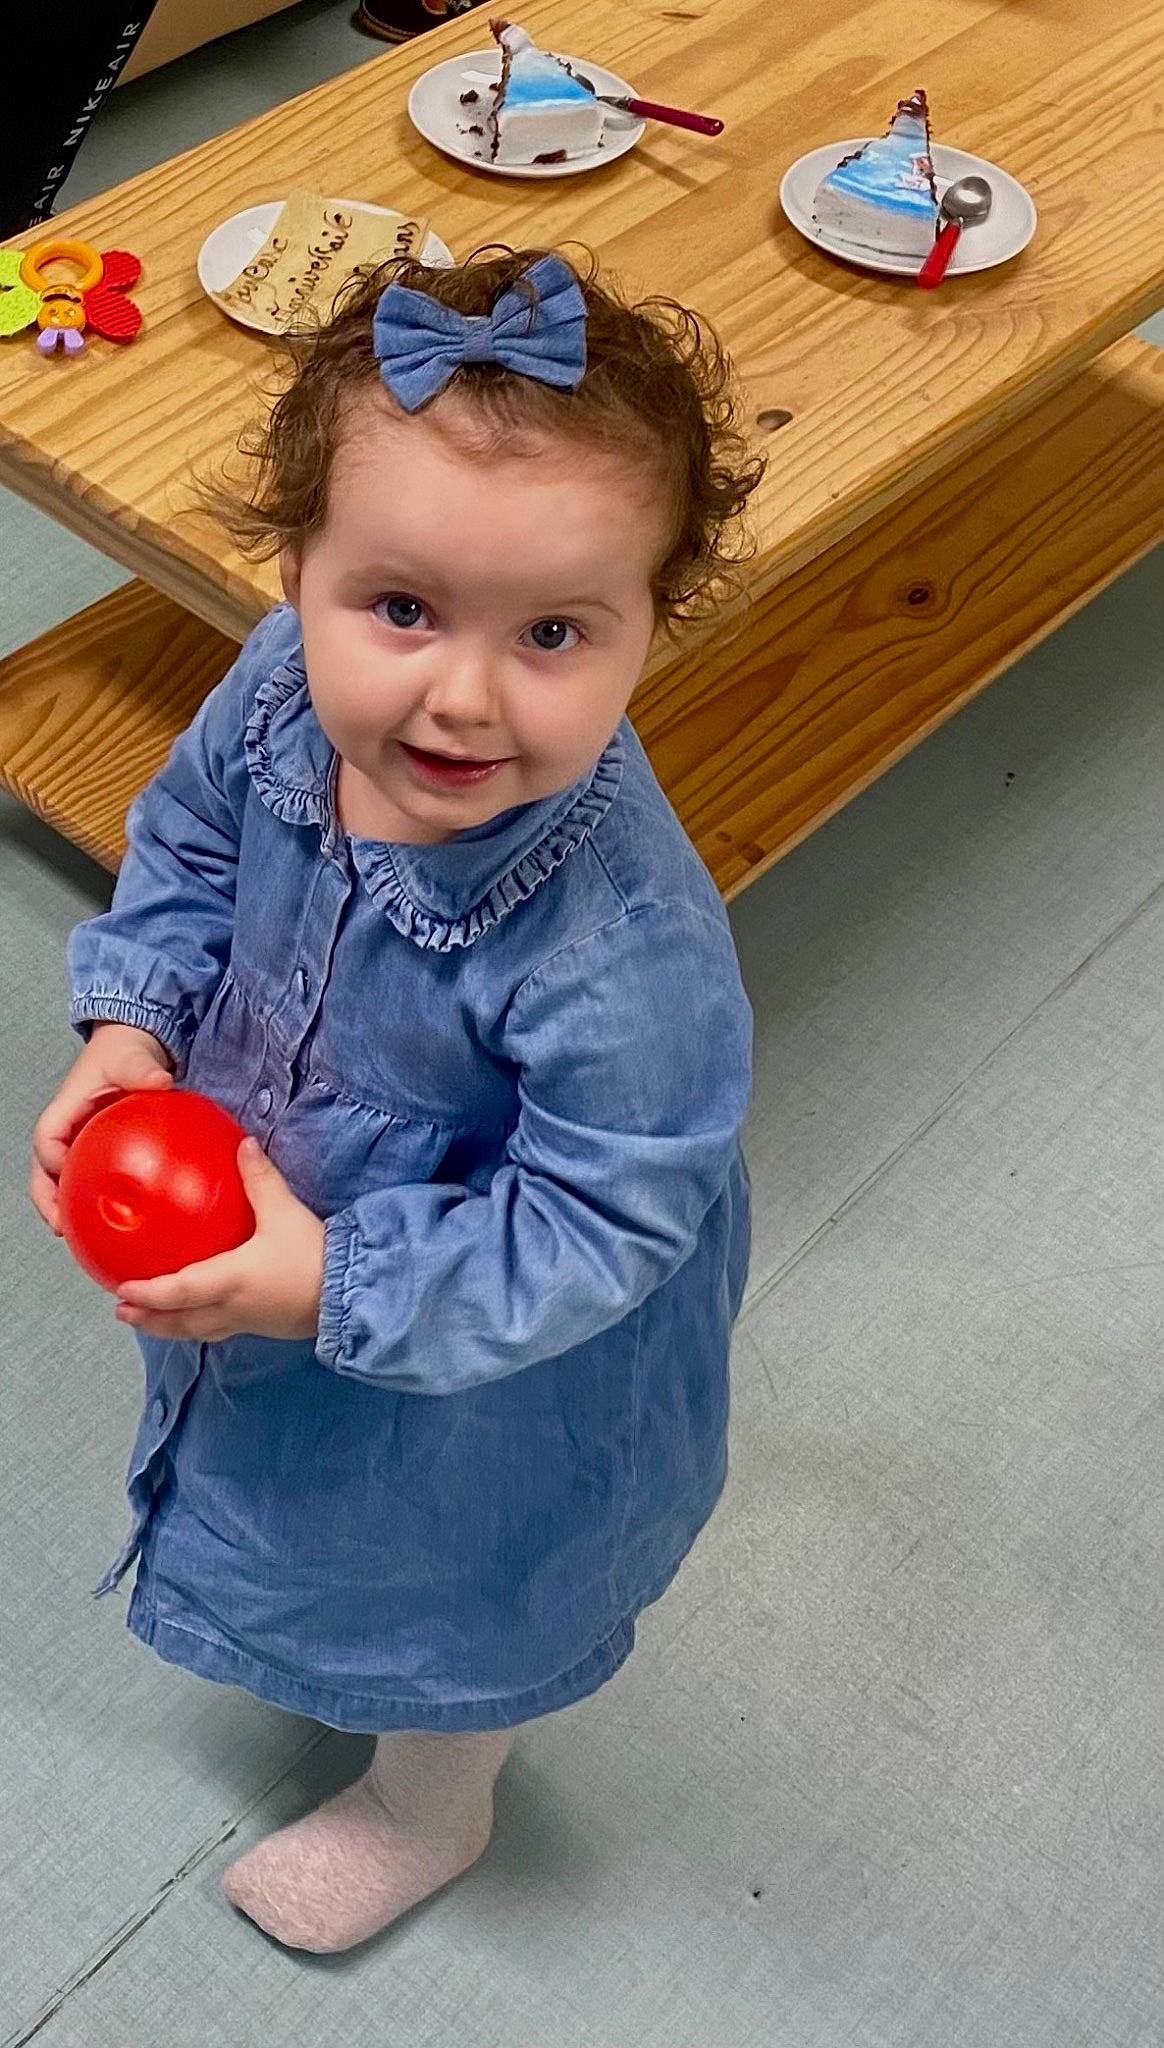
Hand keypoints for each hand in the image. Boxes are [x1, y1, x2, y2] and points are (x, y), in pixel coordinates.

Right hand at [31, 1023, 173, 1234]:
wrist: (131, 1050)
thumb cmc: (121, 1053)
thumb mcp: (130, 1058)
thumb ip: (141, 1070)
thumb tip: (160, 1082)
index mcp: (64, 1111)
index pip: (47, 1140)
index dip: (51, 1162)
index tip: (67, 1177)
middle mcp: (66, 1133)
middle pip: (43, 1173)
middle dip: (48, 1202)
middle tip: (62, 1227)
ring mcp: (78, 1146)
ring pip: (61, 1183)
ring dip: (66, 1209)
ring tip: (80, 1237)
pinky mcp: (96, 1155)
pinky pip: (89, 1181)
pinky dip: (94, 1202)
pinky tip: (117, 1224)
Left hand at [114, 1138, 325, 1342]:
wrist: (352, 1294)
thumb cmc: (314, 1257)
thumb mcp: (285, 1211)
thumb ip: (260, 1179)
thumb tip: (244, 1145)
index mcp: (228, 1280)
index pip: (176, 1291)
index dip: (146, 1293)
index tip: (121, 1290)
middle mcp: (231, 1307)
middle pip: (180, 1322)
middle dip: (149, 1318)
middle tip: (123, 1312)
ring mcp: (248, 1321)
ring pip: (199, 1331)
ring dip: (171, 1328)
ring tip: (152, 1322)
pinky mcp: (265, 1326)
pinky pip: (221, 1330)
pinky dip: (199, 1326)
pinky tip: (203, 1316)